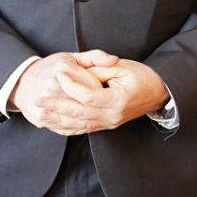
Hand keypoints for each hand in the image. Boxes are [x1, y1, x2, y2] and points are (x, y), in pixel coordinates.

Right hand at [8, 51, 121, 133]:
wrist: (21, 82)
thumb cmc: (50, 67)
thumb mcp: (71, 57)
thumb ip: (95, 57)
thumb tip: (115, 60)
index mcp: (62, 69)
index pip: (92, 85)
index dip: (102, 88)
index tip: (105, 87)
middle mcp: (53, 86)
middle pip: (85, 102)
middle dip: (97, 104)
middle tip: (103, 101)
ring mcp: (46, 104)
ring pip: (75, 118)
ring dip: (89, 118)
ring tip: (96, 113)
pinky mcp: (41, 118)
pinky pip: (64, 127)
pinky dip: (76, 127)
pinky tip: (85, 123)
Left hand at [34, 54, 170, 135]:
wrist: (158, 93)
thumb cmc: (142, 77)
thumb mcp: (122, 67)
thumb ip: (99, 69)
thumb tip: (79, 72)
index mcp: (117, 100)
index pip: (87, 95)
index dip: (71, 85)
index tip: (58, 73)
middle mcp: (112, 116)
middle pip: (79, 113)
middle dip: (56, 106)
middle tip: (38, 100)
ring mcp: (109, 123)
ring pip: (78, 124)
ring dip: (58, 119)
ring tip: (40, 114)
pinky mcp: (106, 125)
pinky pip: (84, 129)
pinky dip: (68, 127)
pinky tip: (55, 124)